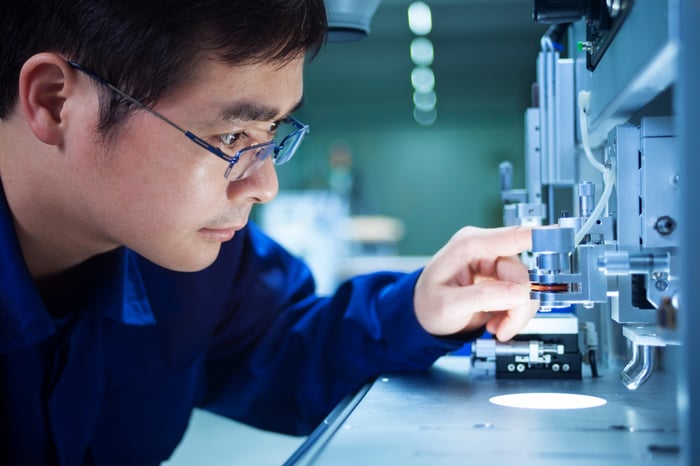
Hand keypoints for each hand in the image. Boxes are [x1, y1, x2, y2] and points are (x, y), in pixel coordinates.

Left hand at [414, 225, 538, 341]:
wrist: (424, 315)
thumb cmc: (428, 303)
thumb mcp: (449, 305)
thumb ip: (482, 298)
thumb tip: (518, 293)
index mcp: (469, 245)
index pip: (511, 236)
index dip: (540, 235)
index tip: (561, 234)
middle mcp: (487, 251)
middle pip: (522, 276)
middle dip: (517, 307)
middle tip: (503, 328)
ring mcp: (496, 267)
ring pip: (528, 290)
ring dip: (516, 315)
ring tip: (496, 328)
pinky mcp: (503, 282)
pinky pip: (523, 299)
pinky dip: (513, 316)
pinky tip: (496, 324)